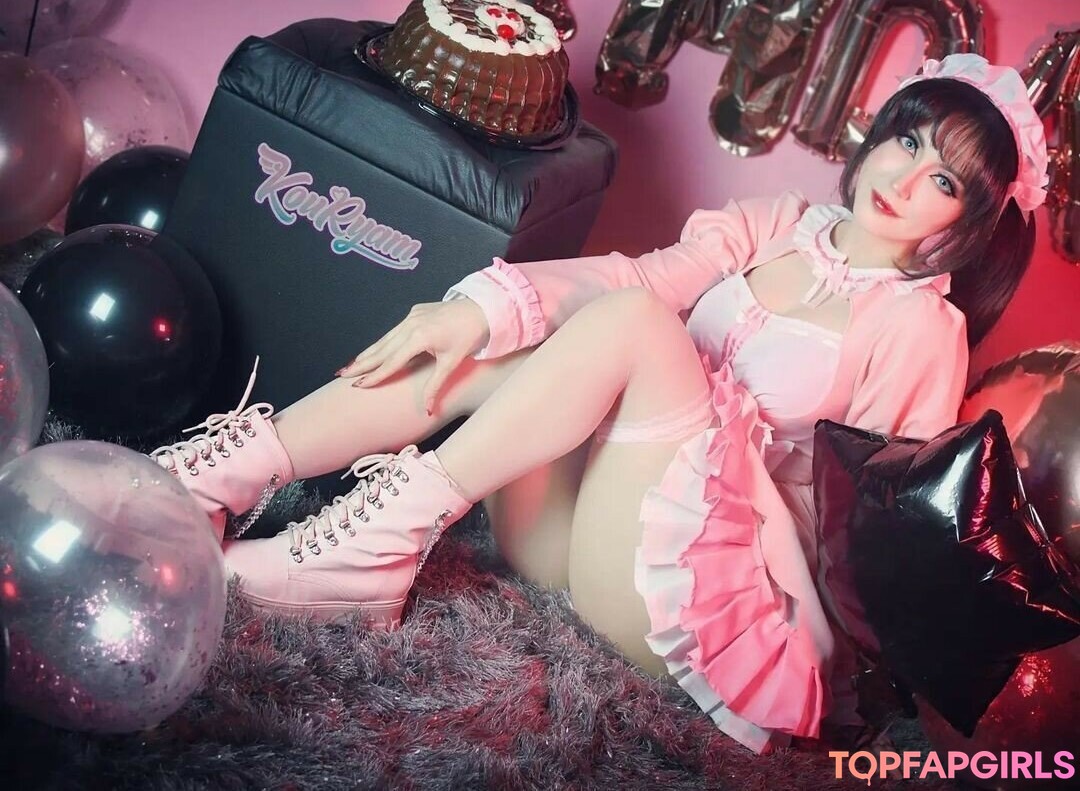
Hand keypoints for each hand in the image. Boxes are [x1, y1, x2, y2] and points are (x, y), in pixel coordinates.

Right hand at [336, 299, 488, 413]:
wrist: (482, 309)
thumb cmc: (469, 336)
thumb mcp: (452, 363)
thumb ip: (435, 386)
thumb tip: (428, 411)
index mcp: (420, 337)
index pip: (392, 362)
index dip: (375, 375)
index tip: (358, 385)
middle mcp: (411, 324)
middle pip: (382, 349)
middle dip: (361, 363)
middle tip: (342, 375)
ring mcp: (411, 316)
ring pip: (385, 339)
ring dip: (368, 353)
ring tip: (351, 366)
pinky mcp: (414, 312)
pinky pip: (394, 331)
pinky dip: (382, 343)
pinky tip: (372, 351)